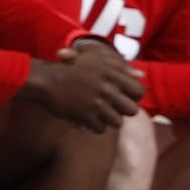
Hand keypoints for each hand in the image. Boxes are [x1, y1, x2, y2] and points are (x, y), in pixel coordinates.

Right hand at [25, 41, 143, 131]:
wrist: (48, 81)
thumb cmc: (73, 68)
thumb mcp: (97, 60)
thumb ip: (121, 67)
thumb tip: (140, 75)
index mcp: (112, 73)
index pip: (139, 91)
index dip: (134, 97)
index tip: (125, 97)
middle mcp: (107, 89)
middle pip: (131, 110)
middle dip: (123, 111)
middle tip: (112, 108)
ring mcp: (96, 103)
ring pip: (117, 122)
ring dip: (109, 120)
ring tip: (100, 114)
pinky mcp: (85, 116)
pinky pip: (101, 129)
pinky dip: (95, 126)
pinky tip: (89, 119)